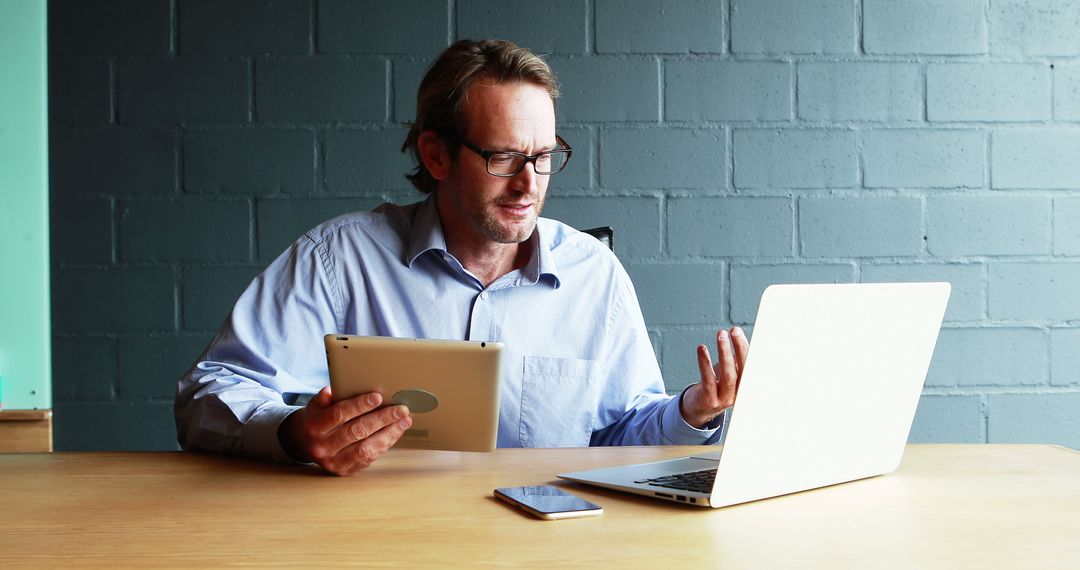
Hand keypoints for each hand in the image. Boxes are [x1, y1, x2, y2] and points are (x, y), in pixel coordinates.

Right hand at [279, 386, 412, 475]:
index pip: (339, 414)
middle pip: (357, 431)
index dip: (359, 405)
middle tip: (401, 409)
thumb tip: (331, 390)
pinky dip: (385, 444)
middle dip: (382, 419)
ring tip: (404, 421)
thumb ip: (324, 397)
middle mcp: (323, 447)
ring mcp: (334, 461)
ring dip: (389, 434)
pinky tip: (395, 432)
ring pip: (366, 448)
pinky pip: (369, 458)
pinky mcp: (345, 471)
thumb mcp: (316, 405)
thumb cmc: (318, 418)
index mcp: (314, 427)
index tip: (378, 397)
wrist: (307, 444)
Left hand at [680, 327, 748, 428]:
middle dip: (740, 348)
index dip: (747, 349)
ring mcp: (724, 399)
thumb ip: (736, 360)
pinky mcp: (709, 400)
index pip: (750, 366)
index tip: (743, 332)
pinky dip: (705, 363)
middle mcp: (738, 394)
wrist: (698, 408)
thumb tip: (740, 335)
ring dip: (725, 352)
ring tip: (721, 334)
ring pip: (728, 375)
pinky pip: (708, 379)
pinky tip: (702, 348)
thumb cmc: (715, 385)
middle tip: (734, 330)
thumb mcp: (728, 372)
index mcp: (745, 385)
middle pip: (743, 370)